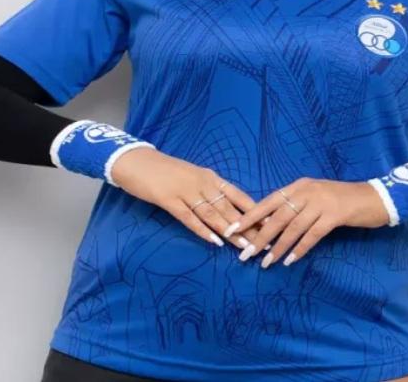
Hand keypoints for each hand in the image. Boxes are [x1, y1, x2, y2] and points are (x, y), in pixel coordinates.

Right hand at [110, 147, 261, 249]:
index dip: (255, 212)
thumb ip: (208, 190)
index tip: (271, 225)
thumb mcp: (191, 176)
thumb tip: (226, 208)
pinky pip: (189, 217)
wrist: (136, 161)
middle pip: (230, 209)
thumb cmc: (164, 171)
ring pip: (213, 214)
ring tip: (245, 247)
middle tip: (264, 243)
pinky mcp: (169, 200)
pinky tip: (215, 241)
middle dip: (248, 227)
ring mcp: (186, 191)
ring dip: (230, 232)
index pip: (238, 196)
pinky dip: (203, 230)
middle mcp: (203, 183)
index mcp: (210, 177)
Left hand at [226, 177, 389, 266]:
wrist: (375, 197)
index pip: (267, 202)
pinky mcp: (334, 215)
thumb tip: (272, 224)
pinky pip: (312, 235)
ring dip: (277, 247)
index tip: (232, 230)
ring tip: (264, 263)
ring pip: (292, 228)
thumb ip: (296, 206)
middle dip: (259, 236)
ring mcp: (321, 203)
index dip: (249, 217)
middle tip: (244, 254)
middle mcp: (306, 192)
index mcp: (298, 186)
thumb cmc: (342, 200)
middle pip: (277, 217)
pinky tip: (290, 261)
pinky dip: (300, 248)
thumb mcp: (315, 196)